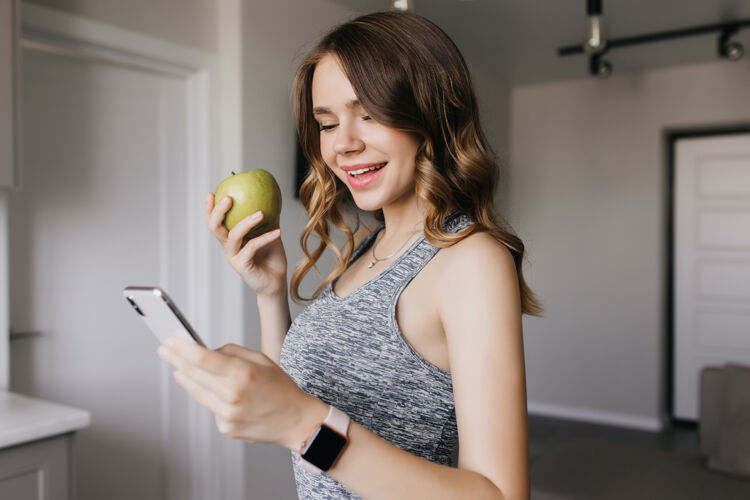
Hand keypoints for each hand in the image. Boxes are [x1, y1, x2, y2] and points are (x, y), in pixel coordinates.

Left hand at [157, 337, 327, 449]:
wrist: (296, 420)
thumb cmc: (281, 388)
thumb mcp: (261, 360)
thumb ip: (232, 352)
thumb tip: (206, 351)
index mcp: (243, 373)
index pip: (202, 358)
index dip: (182, 348)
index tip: (170, 340)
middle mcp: (232, 395)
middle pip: (193, 374)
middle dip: (176, 359)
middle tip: (164, 350)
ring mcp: (227, 414)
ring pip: (197, 392)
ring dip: (186, 378)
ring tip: (178, 368)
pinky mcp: (225, 427)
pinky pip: (210, 407)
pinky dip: (210, 397)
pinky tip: (218, 393)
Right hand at [205, 193, 287, 296]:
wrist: (277, 283)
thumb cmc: (272, 259)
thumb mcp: (271, 234)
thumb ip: (269, 219)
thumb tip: (274, 198)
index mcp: (231, 239)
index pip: (216, 222)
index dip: (210, 209)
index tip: (212, 193)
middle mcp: (229, 247)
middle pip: (215, 228)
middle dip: (218, 212)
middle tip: (228, 198)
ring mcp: (234, 257)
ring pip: (234, 236)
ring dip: (247, 222)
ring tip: (261, 213)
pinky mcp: (242, 265)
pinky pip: (252, 247)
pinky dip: (266, 237)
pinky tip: (278, 232)